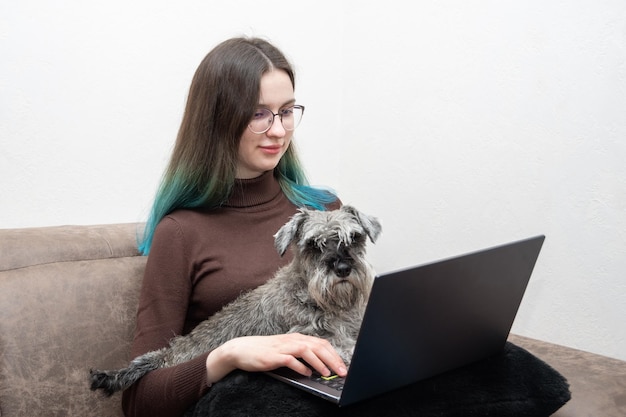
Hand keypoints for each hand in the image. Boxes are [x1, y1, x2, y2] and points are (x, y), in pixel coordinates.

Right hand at [205, 333, 346, 384]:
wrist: (242, 349)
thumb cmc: (265, 351)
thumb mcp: (286, 350)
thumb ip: (301, 355)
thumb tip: (318, 366)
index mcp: (297, 338)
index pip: (321, 343)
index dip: (334, 354)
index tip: (343, 366)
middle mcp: (292, 340)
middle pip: (318, 346)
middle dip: (332, 359)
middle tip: (342, 371)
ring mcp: (283, 347)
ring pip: (307, 350)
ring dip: (319, 362)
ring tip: (327, 373)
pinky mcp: (274, 356)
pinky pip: (291, 360)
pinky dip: (301, 367)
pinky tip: (307, 374)